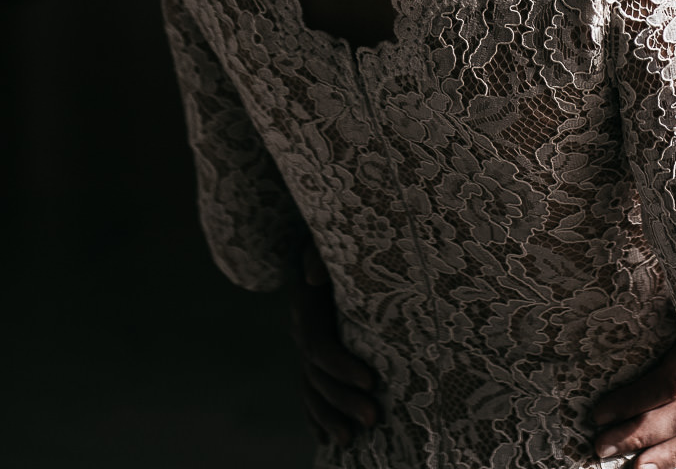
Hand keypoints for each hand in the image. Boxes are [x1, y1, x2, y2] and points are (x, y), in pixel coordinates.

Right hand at [289, 240, 381, 445]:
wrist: (326, 235)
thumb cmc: (341, 236)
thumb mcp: (328, 238)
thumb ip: (319, 252)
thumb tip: (311, 276)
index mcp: (306, 307)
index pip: (318, 348)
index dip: (341, 368)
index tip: (371, 382)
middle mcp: (300, 328)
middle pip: (316, 376)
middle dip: (343, 401)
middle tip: (374, 419)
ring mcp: (304, 342)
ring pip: (311, 388)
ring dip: (330, 416)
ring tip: (351, 441)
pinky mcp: (314, 350)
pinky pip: (309, 389)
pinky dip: (317, 415)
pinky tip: (329, 438)